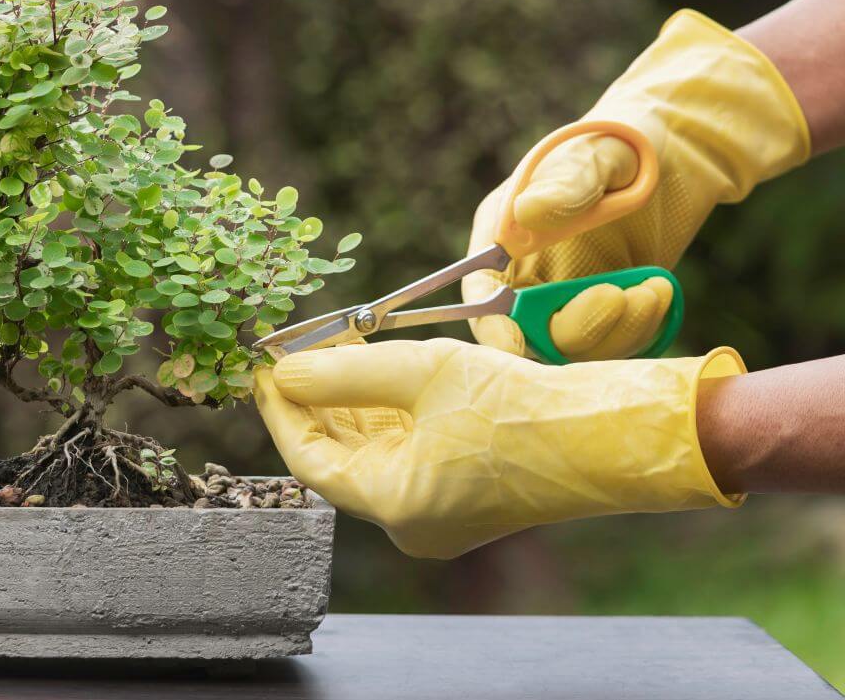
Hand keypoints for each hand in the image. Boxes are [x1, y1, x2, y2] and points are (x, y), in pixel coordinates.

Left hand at [255, 339, 743, 558]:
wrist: (603, 435)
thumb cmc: (520, 408)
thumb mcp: (421, 374)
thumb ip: (343, 373)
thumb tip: (284, 370)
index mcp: (393, 505)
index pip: (310, 457)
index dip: (280, 409)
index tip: (263, 367)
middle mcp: (408, 521)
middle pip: (338, 453)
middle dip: (316, 397)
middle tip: (295, 347)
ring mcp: (434, 511)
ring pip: (371, 450)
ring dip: (349, 399)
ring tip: (332, 344)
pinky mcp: (457, 493)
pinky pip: (403, 451)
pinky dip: (383, 412)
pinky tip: (369, 368)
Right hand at [462, 10, 808, 360]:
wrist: (678, 152)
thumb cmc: (621, 141)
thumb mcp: (595, 155)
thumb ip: (565, 185)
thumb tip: (525, 214)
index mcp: (504, 235)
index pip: (481, 291)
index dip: (490, 323)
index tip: (514, 342)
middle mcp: (529, 274)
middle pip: (529, 331)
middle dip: (572, 326)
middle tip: (617, 296)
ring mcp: (570, 296)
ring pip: (576, 345)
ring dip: (614, 329)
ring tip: (652, 288)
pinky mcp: (609, 310)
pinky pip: (614, 342)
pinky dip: (638, 328)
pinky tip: (659, 291)